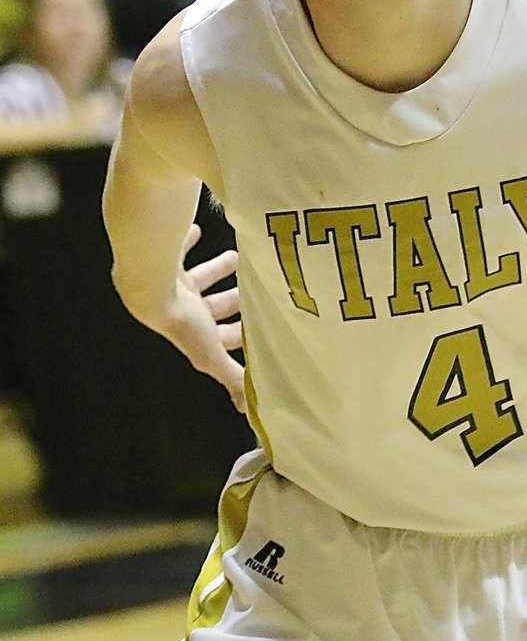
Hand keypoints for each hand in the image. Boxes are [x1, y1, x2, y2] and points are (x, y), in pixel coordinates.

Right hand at [160, 223, 244, 412]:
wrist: (149, 284)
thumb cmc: (181, 320)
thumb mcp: (212, 353)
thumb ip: (231, 377)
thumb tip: (247, 410)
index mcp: (194, 332)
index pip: (222, 337)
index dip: (241, 334)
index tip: (264, 326)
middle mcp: (183, 309)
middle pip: (213, 305)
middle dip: (233, 299)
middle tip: (255, 289)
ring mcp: (173, 285)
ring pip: (199, 276)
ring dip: (218, 268)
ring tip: (239, 257)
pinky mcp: (165, 262)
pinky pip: (177, 247)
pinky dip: (186, 241)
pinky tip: (198, 231)